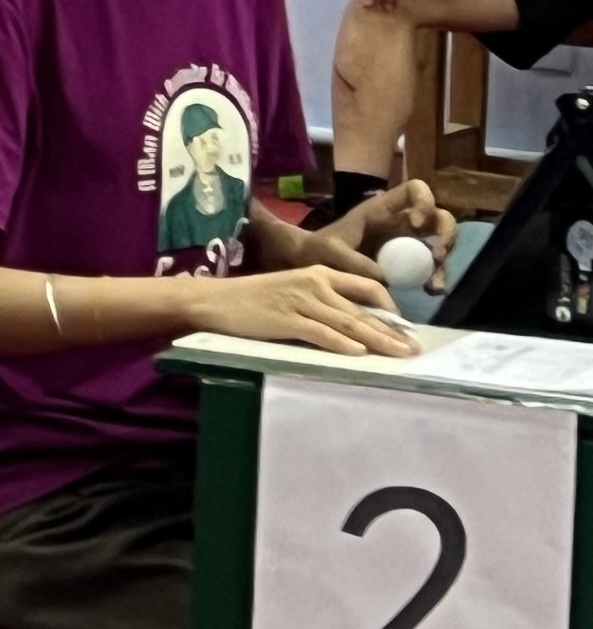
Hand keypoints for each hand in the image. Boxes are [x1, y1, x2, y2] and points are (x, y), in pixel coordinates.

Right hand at [181, 260, 420, 358]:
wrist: (213, 300)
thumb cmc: (253, 299)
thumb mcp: (293, 292)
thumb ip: (322, 304)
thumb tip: (357, 326)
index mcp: (318, 274)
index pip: (366, 286)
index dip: (390, 307)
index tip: (405, 327)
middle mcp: (314, 284)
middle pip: (363, 310)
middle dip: (393, 330)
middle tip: (415, 348)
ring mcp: (300, 302)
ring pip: (349, 323)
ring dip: (378, 340)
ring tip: (399, 354)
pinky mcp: (286, 320)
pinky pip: (320, 333)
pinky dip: (340, 343)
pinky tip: (358, 353)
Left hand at [314, 176, 458, 290]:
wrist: (315, 265)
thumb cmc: (321, 248)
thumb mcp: (329, 250)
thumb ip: (351, 260)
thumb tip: (383, 276)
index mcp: (382, 209)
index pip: (414, 189)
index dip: (423, 201)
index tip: (415, 224)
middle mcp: (401, 222)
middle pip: (439, 216)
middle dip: (446, 233)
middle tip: (436, 256)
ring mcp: (409, 242)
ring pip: (441, 243)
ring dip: (444, 263)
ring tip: (433, 284)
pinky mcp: (411, 262)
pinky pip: (433, 268)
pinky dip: (437, 279)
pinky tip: (431, 291)